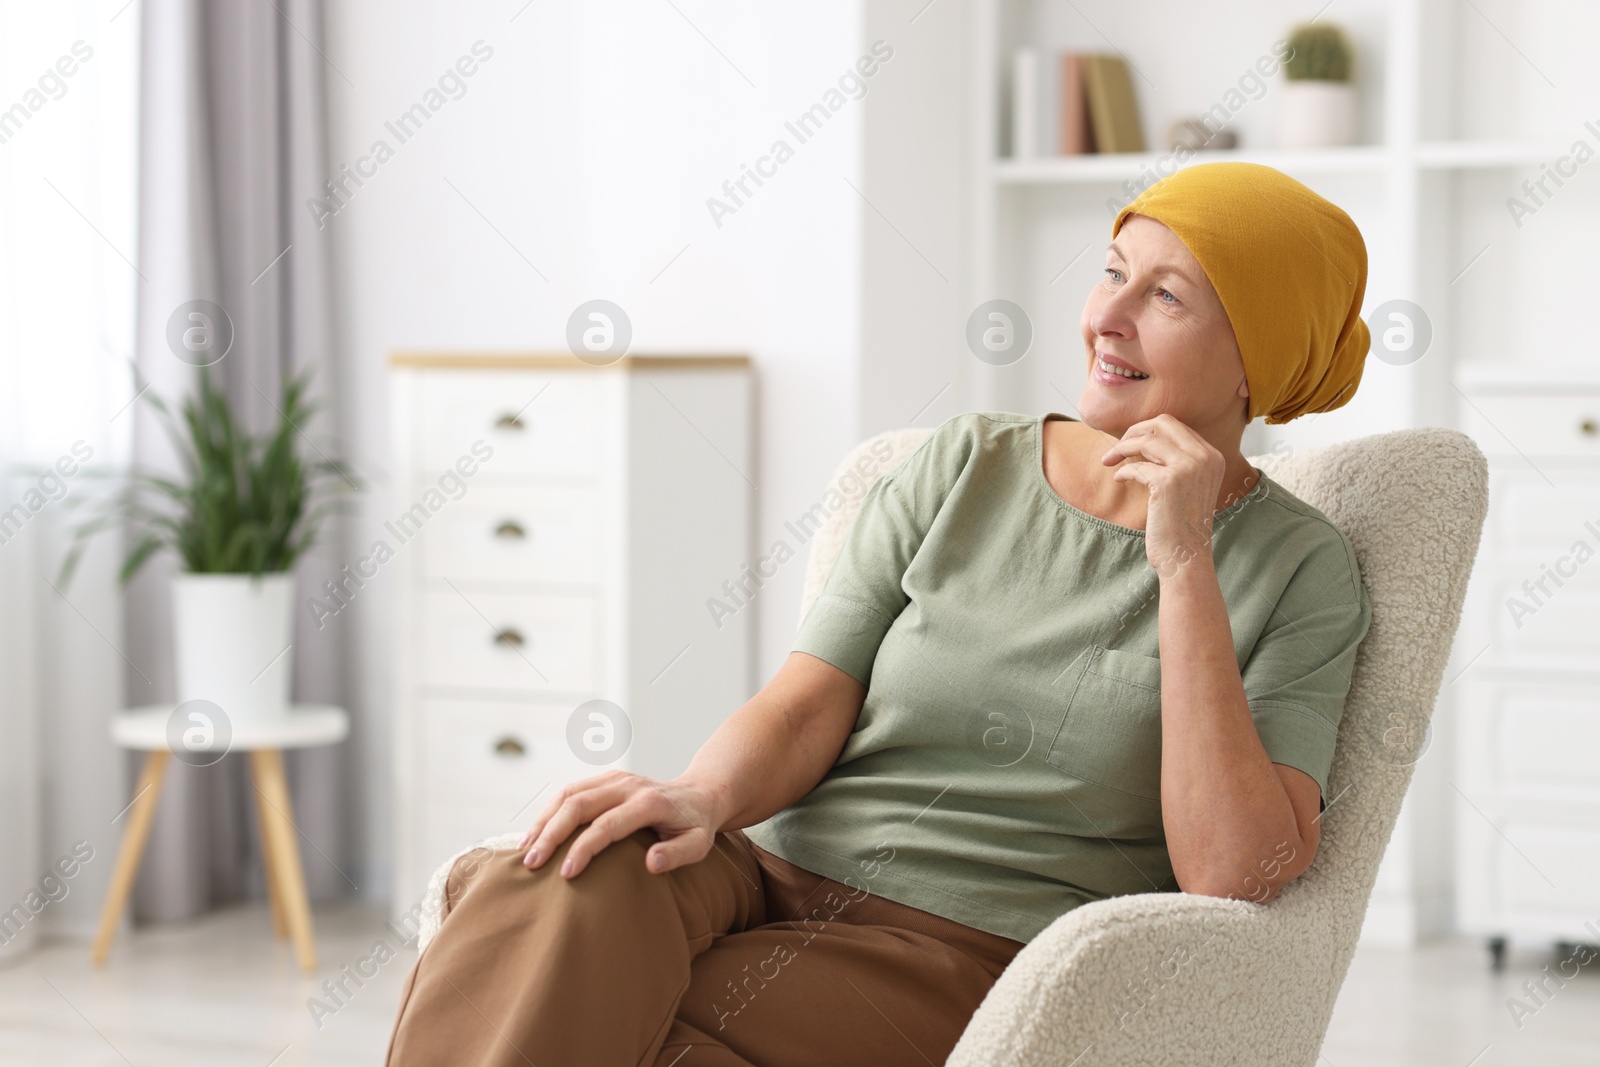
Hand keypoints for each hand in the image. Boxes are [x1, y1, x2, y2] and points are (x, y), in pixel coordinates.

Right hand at [518, 769, 723, 877]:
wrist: (700, 793)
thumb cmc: (697, 826)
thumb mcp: (699, 843)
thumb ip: (678, 854)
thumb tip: (651, 863)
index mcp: (648, 802)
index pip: (607, 825)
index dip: (583, 849)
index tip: (566, 874)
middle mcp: (627, 785)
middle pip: (578, 804)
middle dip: (551, 834)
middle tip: (533, 864)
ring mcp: (615, 778)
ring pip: (568, 794)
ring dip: (544, 821)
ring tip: (525, 850)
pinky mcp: (606, 779)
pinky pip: (571, 791)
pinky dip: (550, 811)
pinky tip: (537, 833)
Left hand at [1099, 413, 1226, 578]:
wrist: (1186, 556)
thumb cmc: (1181, 523)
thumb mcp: (1188, 485)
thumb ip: (1176, 460)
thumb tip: (1144, 437)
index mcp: (1212, 456)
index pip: (1175, 425)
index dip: (1147, 430)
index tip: (1130, 442)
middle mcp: (1205, 458)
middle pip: (1163, 423)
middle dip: (1134, 430)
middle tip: (1117, 446)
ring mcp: (1189, 468)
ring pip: (1146, 440)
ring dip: (1122, 448)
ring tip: (1109, 461)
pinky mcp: (1169, 482)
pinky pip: (1136, 466)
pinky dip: (1123, 471)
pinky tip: (1118, 479)